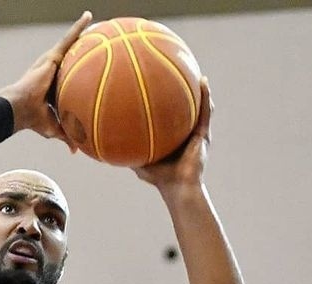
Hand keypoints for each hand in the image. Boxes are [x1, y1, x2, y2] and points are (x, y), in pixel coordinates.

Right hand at [0, 11, 91, 140]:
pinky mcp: (52, 56)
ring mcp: (52, 62)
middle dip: (82, 46)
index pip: (69, 76)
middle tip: (97, 37)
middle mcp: (52, 71)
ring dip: (81, 31)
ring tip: (94, 20)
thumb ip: (66, 135)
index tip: (88, 67)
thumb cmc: (33, 119)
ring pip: (71, 43)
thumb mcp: (54, 127)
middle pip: (71, 56)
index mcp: (53, 86)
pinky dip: (79, 27)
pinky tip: (89, 16)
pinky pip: (69, 38)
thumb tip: (75, 151)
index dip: (78, 71)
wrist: (20, 109)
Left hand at [135, 77, 211, 191]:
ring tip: (195, 68)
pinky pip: (206, 112)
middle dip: (183, 88)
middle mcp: (185, 132)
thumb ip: (126, 151)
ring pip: (199, 105)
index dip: (166, 100)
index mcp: (173, 137)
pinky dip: (205, 96)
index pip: (170, 115)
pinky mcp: (203, 134)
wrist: (178, 187)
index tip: (159, 83)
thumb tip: (105, 141)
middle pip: (184, 106)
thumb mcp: (139, 161)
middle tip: (178, 69)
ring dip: (198, 87)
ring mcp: (196, 132)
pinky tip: (203, 82)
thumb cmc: (159, 178)